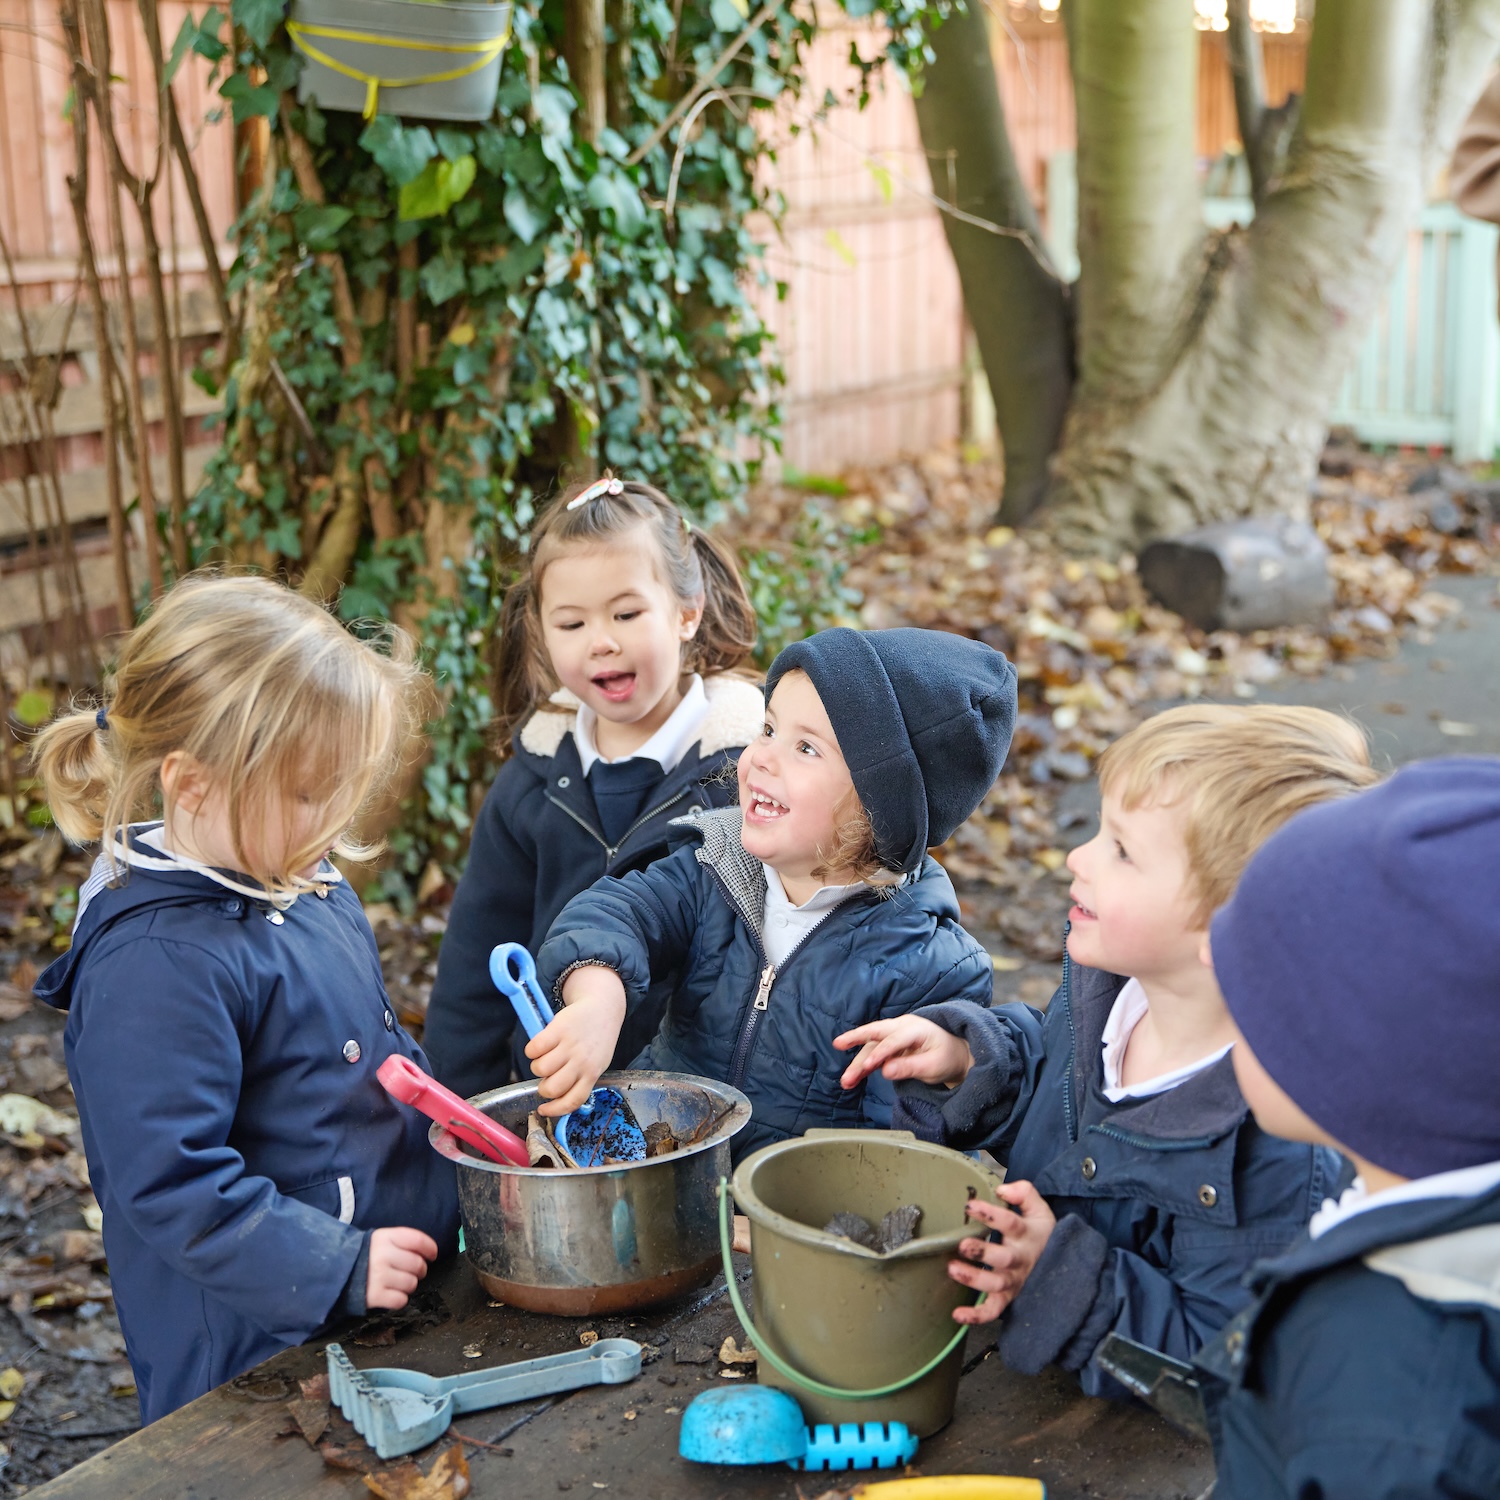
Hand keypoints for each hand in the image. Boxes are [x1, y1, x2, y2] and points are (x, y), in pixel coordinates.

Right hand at [366, 1226, 437, 1310]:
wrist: (338, 1273)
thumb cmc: (365, 1256)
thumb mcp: (380, 1240)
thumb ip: (402, 1242)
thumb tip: (428, 1252)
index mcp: (385, 1237)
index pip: (417, 1240)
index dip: (430, 1249)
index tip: (432, 1255)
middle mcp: (383, 1255)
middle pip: (418, 1265)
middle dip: (420, 1270)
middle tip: (411, 1272)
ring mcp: (378, 1276)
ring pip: (411, 1284)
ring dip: (408, 1285)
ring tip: (396, 1282)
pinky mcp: (374, 1296)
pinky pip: (401, 1300)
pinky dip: (399, 1299)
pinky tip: (390, 1293)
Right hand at [526, 966, 626, 1116]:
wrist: (603, 1008)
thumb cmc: (597, 1039)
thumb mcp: (597, 1063)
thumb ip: (582, 1079)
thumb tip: (556, 1097)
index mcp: (592, 1073)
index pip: (573, 1101)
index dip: (554, 1110)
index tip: (542, 1110)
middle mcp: (582, 1062)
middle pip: (552, 1088)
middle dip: (544, 1087)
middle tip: (547, 1077)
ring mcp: (570, 1045)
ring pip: (540, 1069)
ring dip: (537, 1066)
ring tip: (545, 1057)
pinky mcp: (558, 1029)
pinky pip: (534, 1048)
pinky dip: (532, 1050)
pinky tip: (540, 1046)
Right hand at [834, 1015, 974, 1090]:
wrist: (954, 1054)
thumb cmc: (946, 1058)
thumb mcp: (933, 1066)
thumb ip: (910, 1067)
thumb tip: (886, 1071)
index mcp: (916, 1028)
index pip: (895, 1039)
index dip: (880, 1053)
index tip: (868, 1066)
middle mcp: (902, 1027)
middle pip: (876, 1032)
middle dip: (856, 1038)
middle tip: (838, 1043)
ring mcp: (894, 1035)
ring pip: (871, 1046)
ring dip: (858, 1062)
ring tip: (846, 1080)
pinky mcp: (890, 1045)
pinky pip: (873, 1053)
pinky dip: (863, 1065)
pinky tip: (852, 1078)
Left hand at [947, 1180, 1056, 1323]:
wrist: (1063, 1266)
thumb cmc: (1041, 1234)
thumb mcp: (1040, 1209)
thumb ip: (1025, 1193)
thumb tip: (1003, 1189)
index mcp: (1026, 1235)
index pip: (1010, 1223)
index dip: (990, 1214)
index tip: (970, 1206)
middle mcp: (1019, 1260)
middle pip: (1003, 1258)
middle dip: (982, 1252)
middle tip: (963, 1244)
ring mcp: (1013, 1281)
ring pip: (996, 1284)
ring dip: (974, 1279)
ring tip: (953, 1269)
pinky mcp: (1007, 1298)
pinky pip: (994, 1311)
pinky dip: (977, 1316)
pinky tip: (957, 1314)